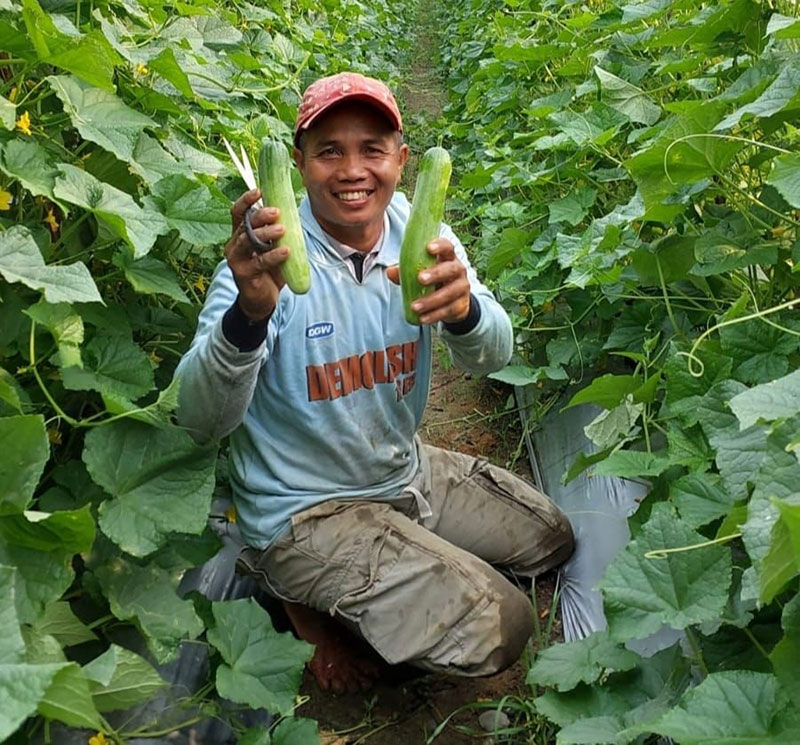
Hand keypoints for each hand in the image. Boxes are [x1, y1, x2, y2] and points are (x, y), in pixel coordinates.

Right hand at [225, 189, 288, 320]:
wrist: (262, 300)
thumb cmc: (268, 271)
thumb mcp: (273, 248)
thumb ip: (278, 234)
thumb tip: (295, 214)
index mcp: (240, 234)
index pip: (238, 213)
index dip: (246, 200)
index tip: (259, 190)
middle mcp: (234, 244)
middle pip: (244, 224)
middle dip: (260, 215)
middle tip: (276, 212)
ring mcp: (236, 259)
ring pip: (248, 240)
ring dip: (266, 233)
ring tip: (282, 229)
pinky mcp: (244, 274)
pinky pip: (259, 262)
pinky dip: (273, 255)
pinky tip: (286, 251)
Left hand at [387, 238, 470, 323]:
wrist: (453, 302)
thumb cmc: (434, 281)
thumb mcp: (420, 273)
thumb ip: (406, 271)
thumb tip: (390, 271)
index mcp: (447, 258)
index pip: (447, 247)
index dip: (440, 246)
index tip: (428, 248)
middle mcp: (458, 270)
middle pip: (451, 269)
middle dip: (436, 273)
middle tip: (420, 279)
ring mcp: (462, 287)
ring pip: (450, 292)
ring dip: (432, 300)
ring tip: (415, 307)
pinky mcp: (461, 305)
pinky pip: (449, 310)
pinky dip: (435, 315)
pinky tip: (423, 318)